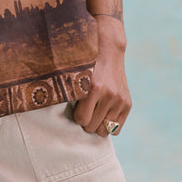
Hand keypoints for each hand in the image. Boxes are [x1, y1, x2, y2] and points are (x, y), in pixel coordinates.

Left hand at [73, 16, 131, 137]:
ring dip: (97, 124)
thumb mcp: (74, 74)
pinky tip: (103, 115)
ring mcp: (119, 100)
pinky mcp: (127, 103)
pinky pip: (116, 129)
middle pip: (92, 127)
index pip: (82, 119)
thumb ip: (68, 93)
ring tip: (93, 112)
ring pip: (105, 130)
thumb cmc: (85, 64)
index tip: (76, 108)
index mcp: (94, 87)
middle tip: (84, 110)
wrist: (107, 51)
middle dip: (86, 121)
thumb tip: (53, 114)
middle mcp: (109, 94)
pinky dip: (109, 125)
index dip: (77, 115)